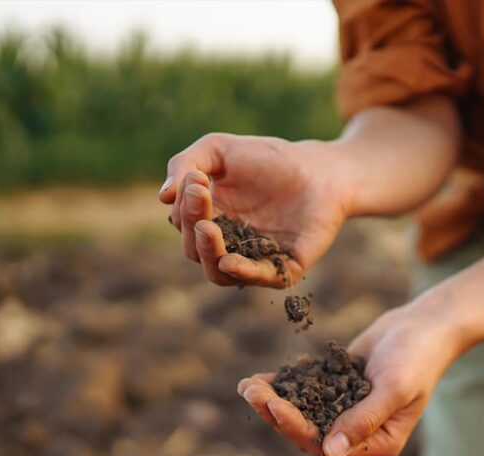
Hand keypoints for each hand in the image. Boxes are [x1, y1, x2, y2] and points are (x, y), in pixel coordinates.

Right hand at [159, 134, 350, 287]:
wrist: (321, 169)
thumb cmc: (268, 158)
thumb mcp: (219, 149)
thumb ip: (186, 164)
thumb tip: (162, 197)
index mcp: (209, 219)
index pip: (183, 224)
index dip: (184, 206)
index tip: (196, 180)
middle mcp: (227, 244)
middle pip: (194, 249)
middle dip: (192, 224)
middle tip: (200, 196)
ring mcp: (254, 259)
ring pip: (216, 273)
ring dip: (207, 253)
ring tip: (208, 228)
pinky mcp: (284, 268)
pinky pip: (258, 279)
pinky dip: (241, 273)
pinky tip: (228, 261)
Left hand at [237, 300, 462, 455]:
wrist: (425, 325)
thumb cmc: (417, 357)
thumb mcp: (394, 388)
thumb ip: (363, 419)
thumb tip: (330, 451)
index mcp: (377, 445)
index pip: (327, 446)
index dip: (297, 429)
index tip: (274, 407)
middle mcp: (358, 434)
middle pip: (308, 432)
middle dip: (276, 413)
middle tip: (250, 391)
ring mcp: (346, 411)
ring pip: (302, 413)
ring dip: (274, 401)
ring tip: (248, 386)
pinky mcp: (337, 389)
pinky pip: (306, 393)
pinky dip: (285, 386)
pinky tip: (262, 378)